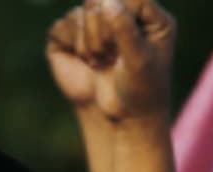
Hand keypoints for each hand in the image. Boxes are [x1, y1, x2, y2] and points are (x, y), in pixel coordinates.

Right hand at [46, 0, 176, 127]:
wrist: (123, 119)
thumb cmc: (140, 91)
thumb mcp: (138, 60)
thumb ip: (125, 30)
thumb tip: (108, 1)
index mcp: (148, 16)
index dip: (120, 12)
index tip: (122, 42)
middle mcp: (123, 14)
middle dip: (103, 30)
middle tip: (110, 55)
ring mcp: (98, 24)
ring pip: (83, 12)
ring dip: (91, 42)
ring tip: (102, 62)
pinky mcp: (76, 37)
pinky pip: (64, 25)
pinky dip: (77, 46)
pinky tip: (90, 62)